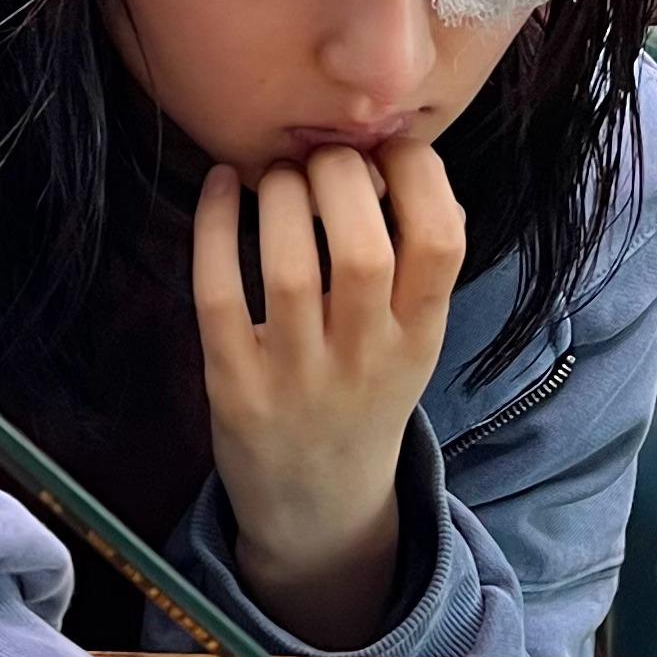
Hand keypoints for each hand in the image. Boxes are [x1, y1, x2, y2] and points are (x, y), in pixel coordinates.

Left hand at [195, 136, 464, 647]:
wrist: (316, 506)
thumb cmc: (363, 397)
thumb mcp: (415, 343)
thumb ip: (422, 268)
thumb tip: (414, 164)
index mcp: (420, 337)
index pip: (443, 243)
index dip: (420, 175)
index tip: (389, 149)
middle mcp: (365, 358)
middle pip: (363, 249)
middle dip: (339, 177)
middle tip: (319, 159)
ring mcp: (298, 377)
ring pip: (290, 268)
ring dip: (278, 197)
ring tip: (274, 176)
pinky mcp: (234, 386)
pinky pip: (218, 295)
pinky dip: (213, 228)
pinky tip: (219, 187)